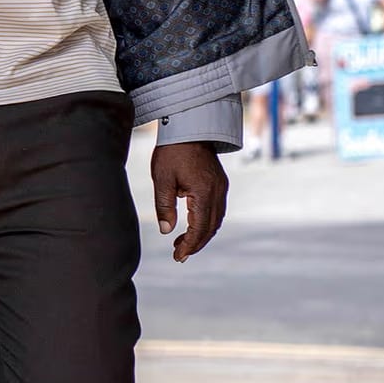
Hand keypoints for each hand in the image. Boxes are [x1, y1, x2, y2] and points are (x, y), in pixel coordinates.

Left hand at [151, 142, 228, 261]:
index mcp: (204, 193)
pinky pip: (216, 209)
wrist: (188, 127)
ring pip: (216, 220)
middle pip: (211, 227)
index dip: (189, 245)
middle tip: (179, 255)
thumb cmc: (172, 151)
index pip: (200, 228)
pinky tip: (192, 224)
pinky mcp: (219, 183)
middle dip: (196, 243)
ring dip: (202, 233)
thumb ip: (164, 206)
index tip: (177, 256)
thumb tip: (166, 230)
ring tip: (182, 243)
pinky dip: (206, 221)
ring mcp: (221, 187)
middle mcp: (218, 192)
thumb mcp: (162, 179)